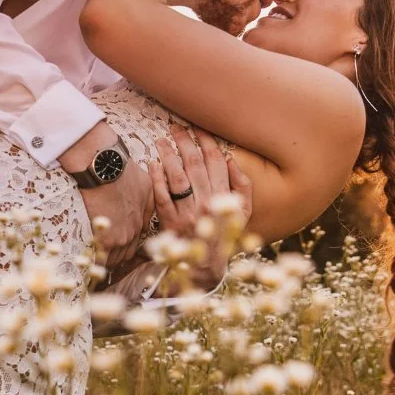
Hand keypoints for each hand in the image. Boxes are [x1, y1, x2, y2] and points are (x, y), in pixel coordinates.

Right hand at [80, 171, 155, 274]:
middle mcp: (134, 232)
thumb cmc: (124, 172)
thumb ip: (146, 204)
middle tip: (104, 258)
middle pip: (126, 254)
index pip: (136, 243)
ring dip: (105, 260)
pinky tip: (89, 263)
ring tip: (95, 262)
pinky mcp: (107, 238)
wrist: (106, 168)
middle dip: (116, 257)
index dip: (125, 247)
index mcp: (142, 220)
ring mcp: (121, 237)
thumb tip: (144, 214)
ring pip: (115, 259)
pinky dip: (97, 261)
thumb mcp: (145, 185)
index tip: (116, 249)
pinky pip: (103, 258)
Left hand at [151, 119, 251, 290]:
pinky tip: (152, 164)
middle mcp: (206, 203)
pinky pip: (162, 197)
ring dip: (168, 155)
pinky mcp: (170, 223)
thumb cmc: (224, 235)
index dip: (207, 142)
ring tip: (162, 140)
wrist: (206, 268)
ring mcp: (187, 213)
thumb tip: (230, 159)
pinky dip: (156, 179)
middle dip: (185, 142)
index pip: (215, 162)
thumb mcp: (242, 213)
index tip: (198, 128)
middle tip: (175, 126)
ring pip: (177, 177)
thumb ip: (242, 186)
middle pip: (194, 165)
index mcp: (224, 198)